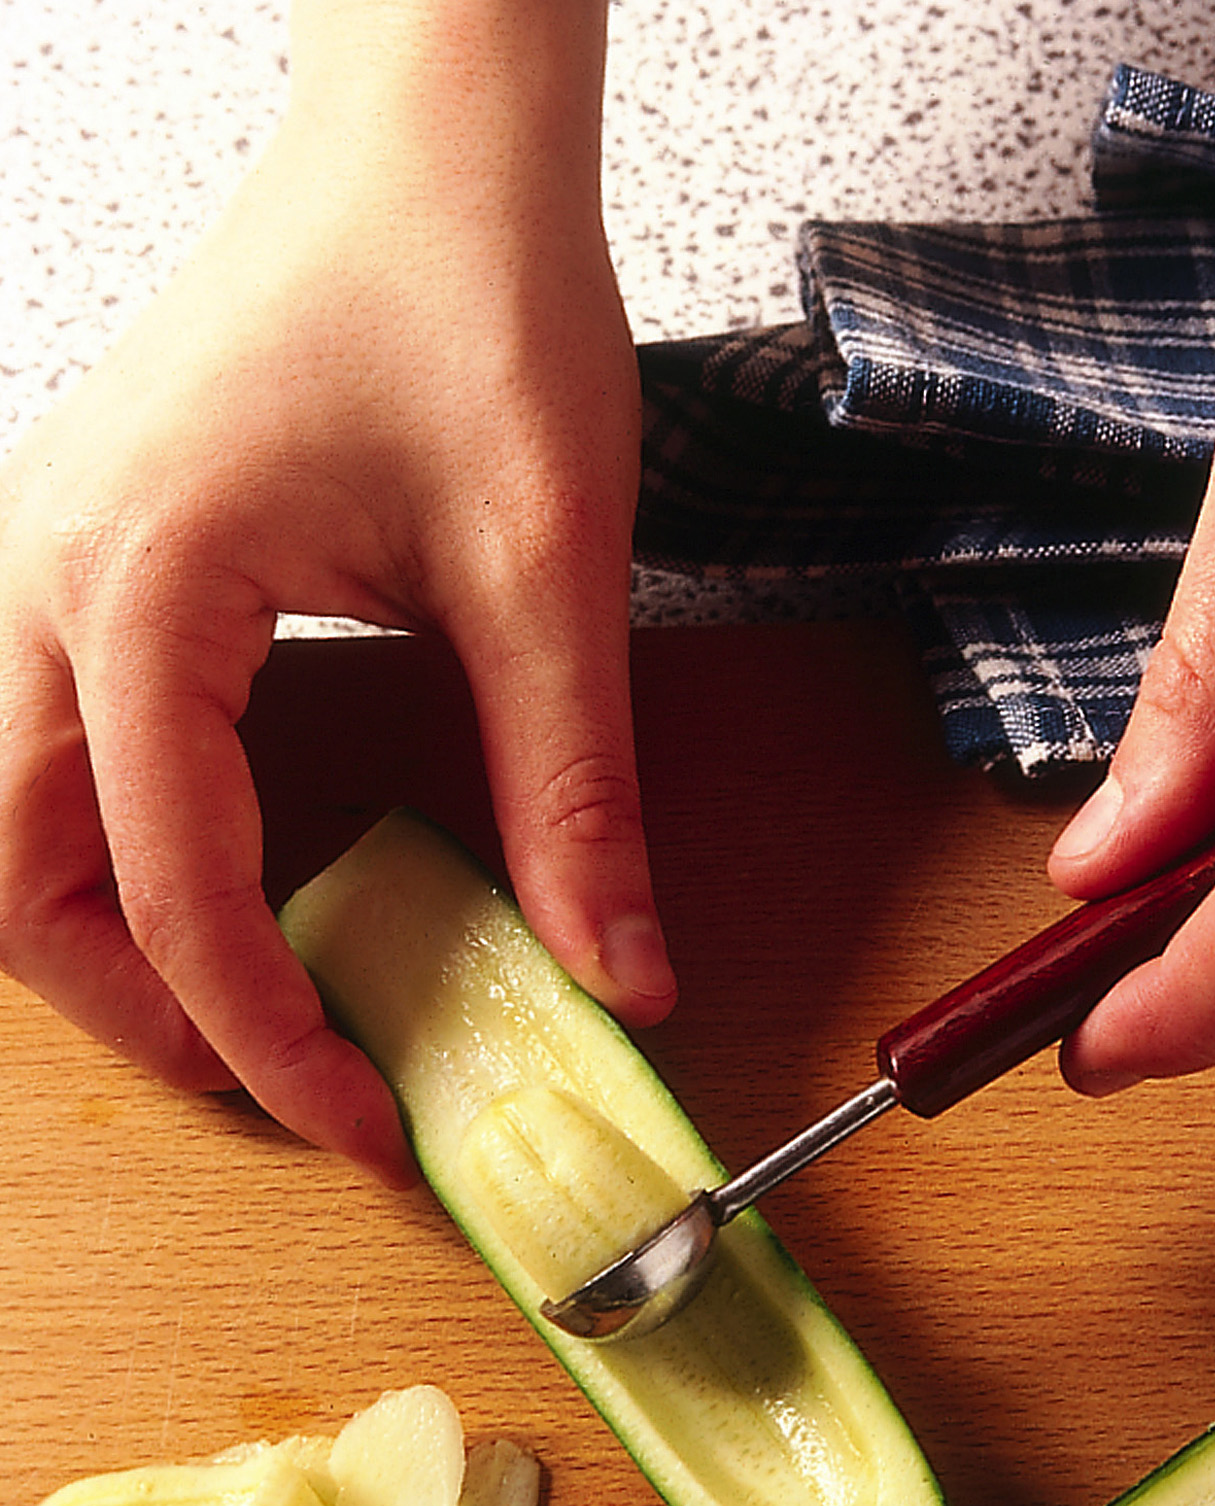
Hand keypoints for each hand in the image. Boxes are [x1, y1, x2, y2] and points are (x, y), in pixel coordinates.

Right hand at [0, 0, 671, 1184]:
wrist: (427, 138)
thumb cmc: (467, 288)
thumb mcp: (547, 566)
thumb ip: (574, 793)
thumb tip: (616, 973)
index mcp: (142, 585)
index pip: (169, 889)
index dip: (267, 1039)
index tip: (364, 1122)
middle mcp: (46, 575)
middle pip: (14, 880)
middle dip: (136, 1012)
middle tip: (283, 1083)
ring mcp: (42, 560)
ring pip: (3, 822)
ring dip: (101, 937)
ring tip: (248, 1006)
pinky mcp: (83, 556)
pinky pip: (44, 746)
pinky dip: (109, 849)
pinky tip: (226, 879)